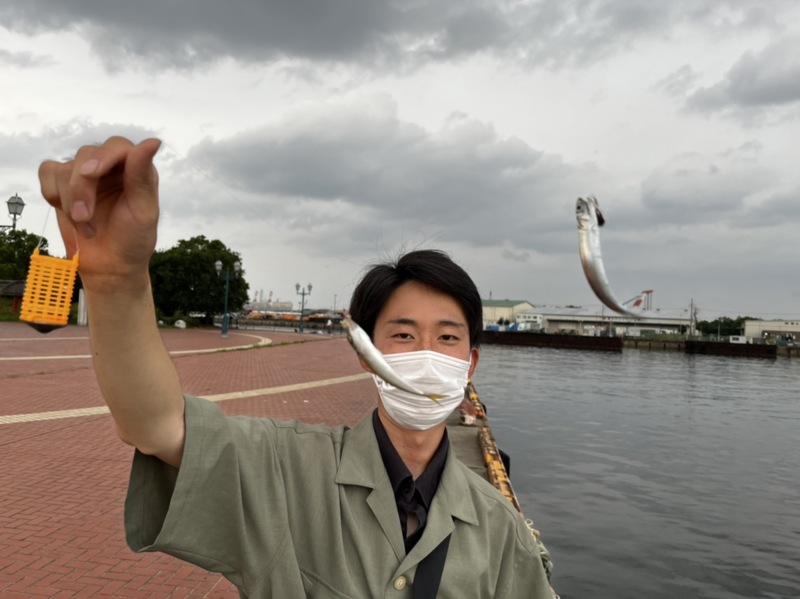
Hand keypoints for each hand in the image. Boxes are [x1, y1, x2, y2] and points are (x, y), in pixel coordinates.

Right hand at [38, 137, 161, 291]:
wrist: (110, 265)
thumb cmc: (133, 239)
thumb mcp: (143, 211)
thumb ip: (142, 176)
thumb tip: (153, 141)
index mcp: (136, 168)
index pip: (117, 146)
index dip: (103, 157)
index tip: (90, 175)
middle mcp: (110, 165)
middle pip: (86, 155)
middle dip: (81, 188)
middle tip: (84, 217)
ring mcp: (85, 173)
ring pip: (65, 168)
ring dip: (70, 200)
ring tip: (86, 226)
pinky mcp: (62, 183)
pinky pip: (48, 172)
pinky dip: (52, 194)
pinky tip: (68, 213)